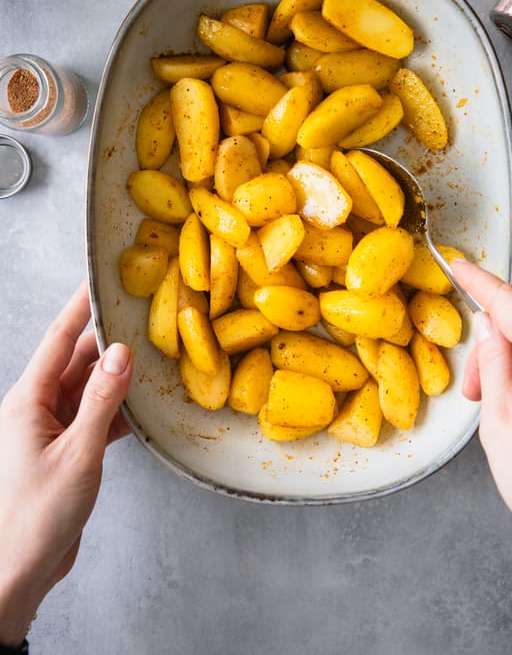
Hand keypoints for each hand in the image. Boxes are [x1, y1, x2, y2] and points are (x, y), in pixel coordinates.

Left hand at [0, 282, 132, 646]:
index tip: (98, 280)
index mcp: (28, 401)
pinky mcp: (68, 451)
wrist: (18, 571)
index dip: (80, 308)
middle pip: (77, 362)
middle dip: (108, 340)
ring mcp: (53, 430)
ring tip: (150, 356)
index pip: (59, 341)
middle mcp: (38, 409)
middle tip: (142, 318)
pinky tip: (141, 405)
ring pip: (90, 389)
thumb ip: (101, 401)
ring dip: (117, 377)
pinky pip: (95, 417)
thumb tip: (121, 353)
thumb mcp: (77, 453)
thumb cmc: (35, 516)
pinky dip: (118, 410)